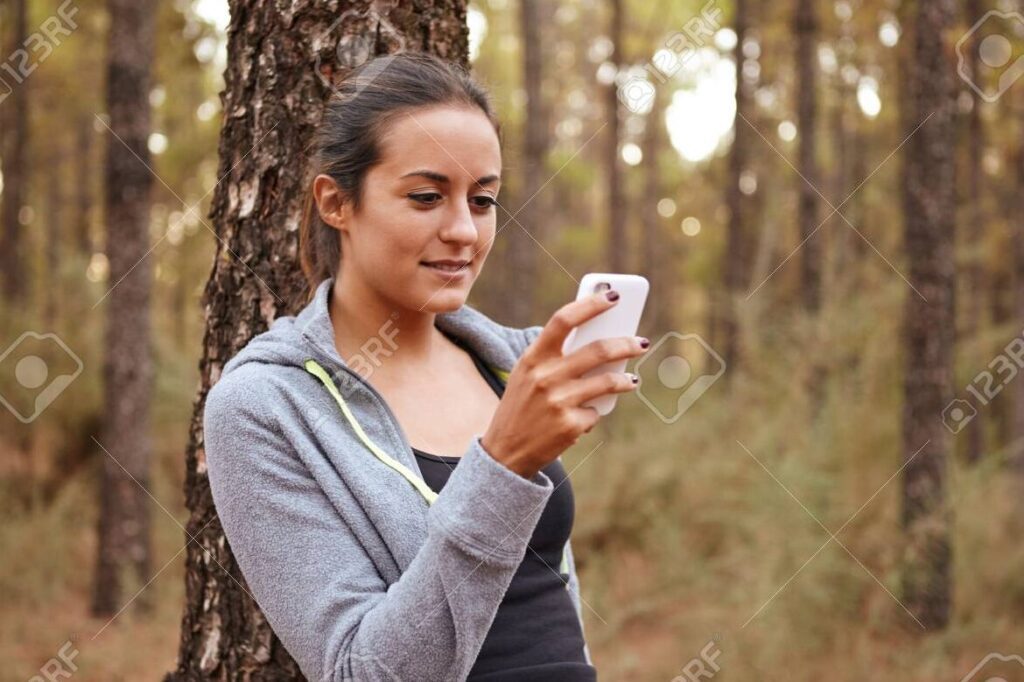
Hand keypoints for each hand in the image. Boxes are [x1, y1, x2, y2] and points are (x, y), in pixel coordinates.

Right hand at [481, 290, 648, 478]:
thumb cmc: (523, 406)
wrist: (505, 452)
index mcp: (533, 358)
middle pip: (597, 350)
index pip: (563, 320)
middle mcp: (545, 377)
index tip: (613, 297)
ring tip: (632, 380)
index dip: (590, 305)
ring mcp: (558, 402)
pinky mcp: (570, 425)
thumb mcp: (528, 376)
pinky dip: (593, 414)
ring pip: (607, 382)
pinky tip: (583, 418)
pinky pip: (595, 412)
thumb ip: (556, 358)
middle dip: (626, 344)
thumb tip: (602, 340)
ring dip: (626, 380)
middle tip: (642, 342)